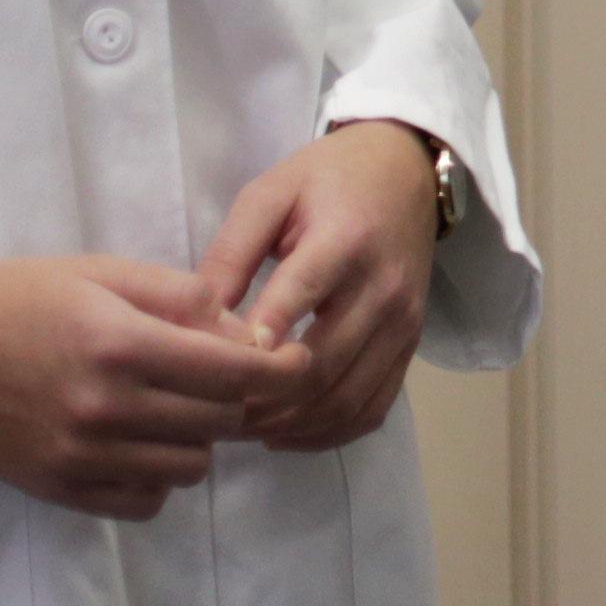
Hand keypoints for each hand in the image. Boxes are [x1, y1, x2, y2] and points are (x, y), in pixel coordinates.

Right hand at [0, 255, 304, 518]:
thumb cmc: (20, 298)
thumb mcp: (105, 273)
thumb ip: (182, 298)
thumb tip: (246, 331)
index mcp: (124, 345)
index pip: (236, 372)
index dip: (283, 370)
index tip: (297, 362)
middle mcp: (107, 407)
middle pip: (221, 422)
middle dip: (238, 398)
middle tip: (221, 376)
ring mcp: (80, 455)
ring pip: (190, 467)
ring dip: (200, 439)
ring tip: (175, 408)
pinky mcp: (57, 488)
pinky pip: (143, 501)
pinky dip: (158, 478)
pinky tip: (143, 444)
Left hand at [203, 123, 446, 450]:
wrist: (406, 171)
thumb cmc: (327, 179)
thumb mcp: (270, 194)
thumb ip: (231, 252)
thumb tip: (194, 323)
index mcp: (347, 240)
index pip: (300, 296)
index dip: (254, 340)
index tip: (208, 365)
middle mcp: (384, 287)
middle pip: (321, 366)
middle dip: (258, 398)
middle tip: (205, 410)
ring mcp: (404, 322)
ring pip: (345, 399)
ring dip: (287, 424)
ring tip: (237, 425)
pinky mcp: (411, 345)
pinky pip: (373, 408)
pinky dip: (327, 434)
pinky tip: (283, 431)